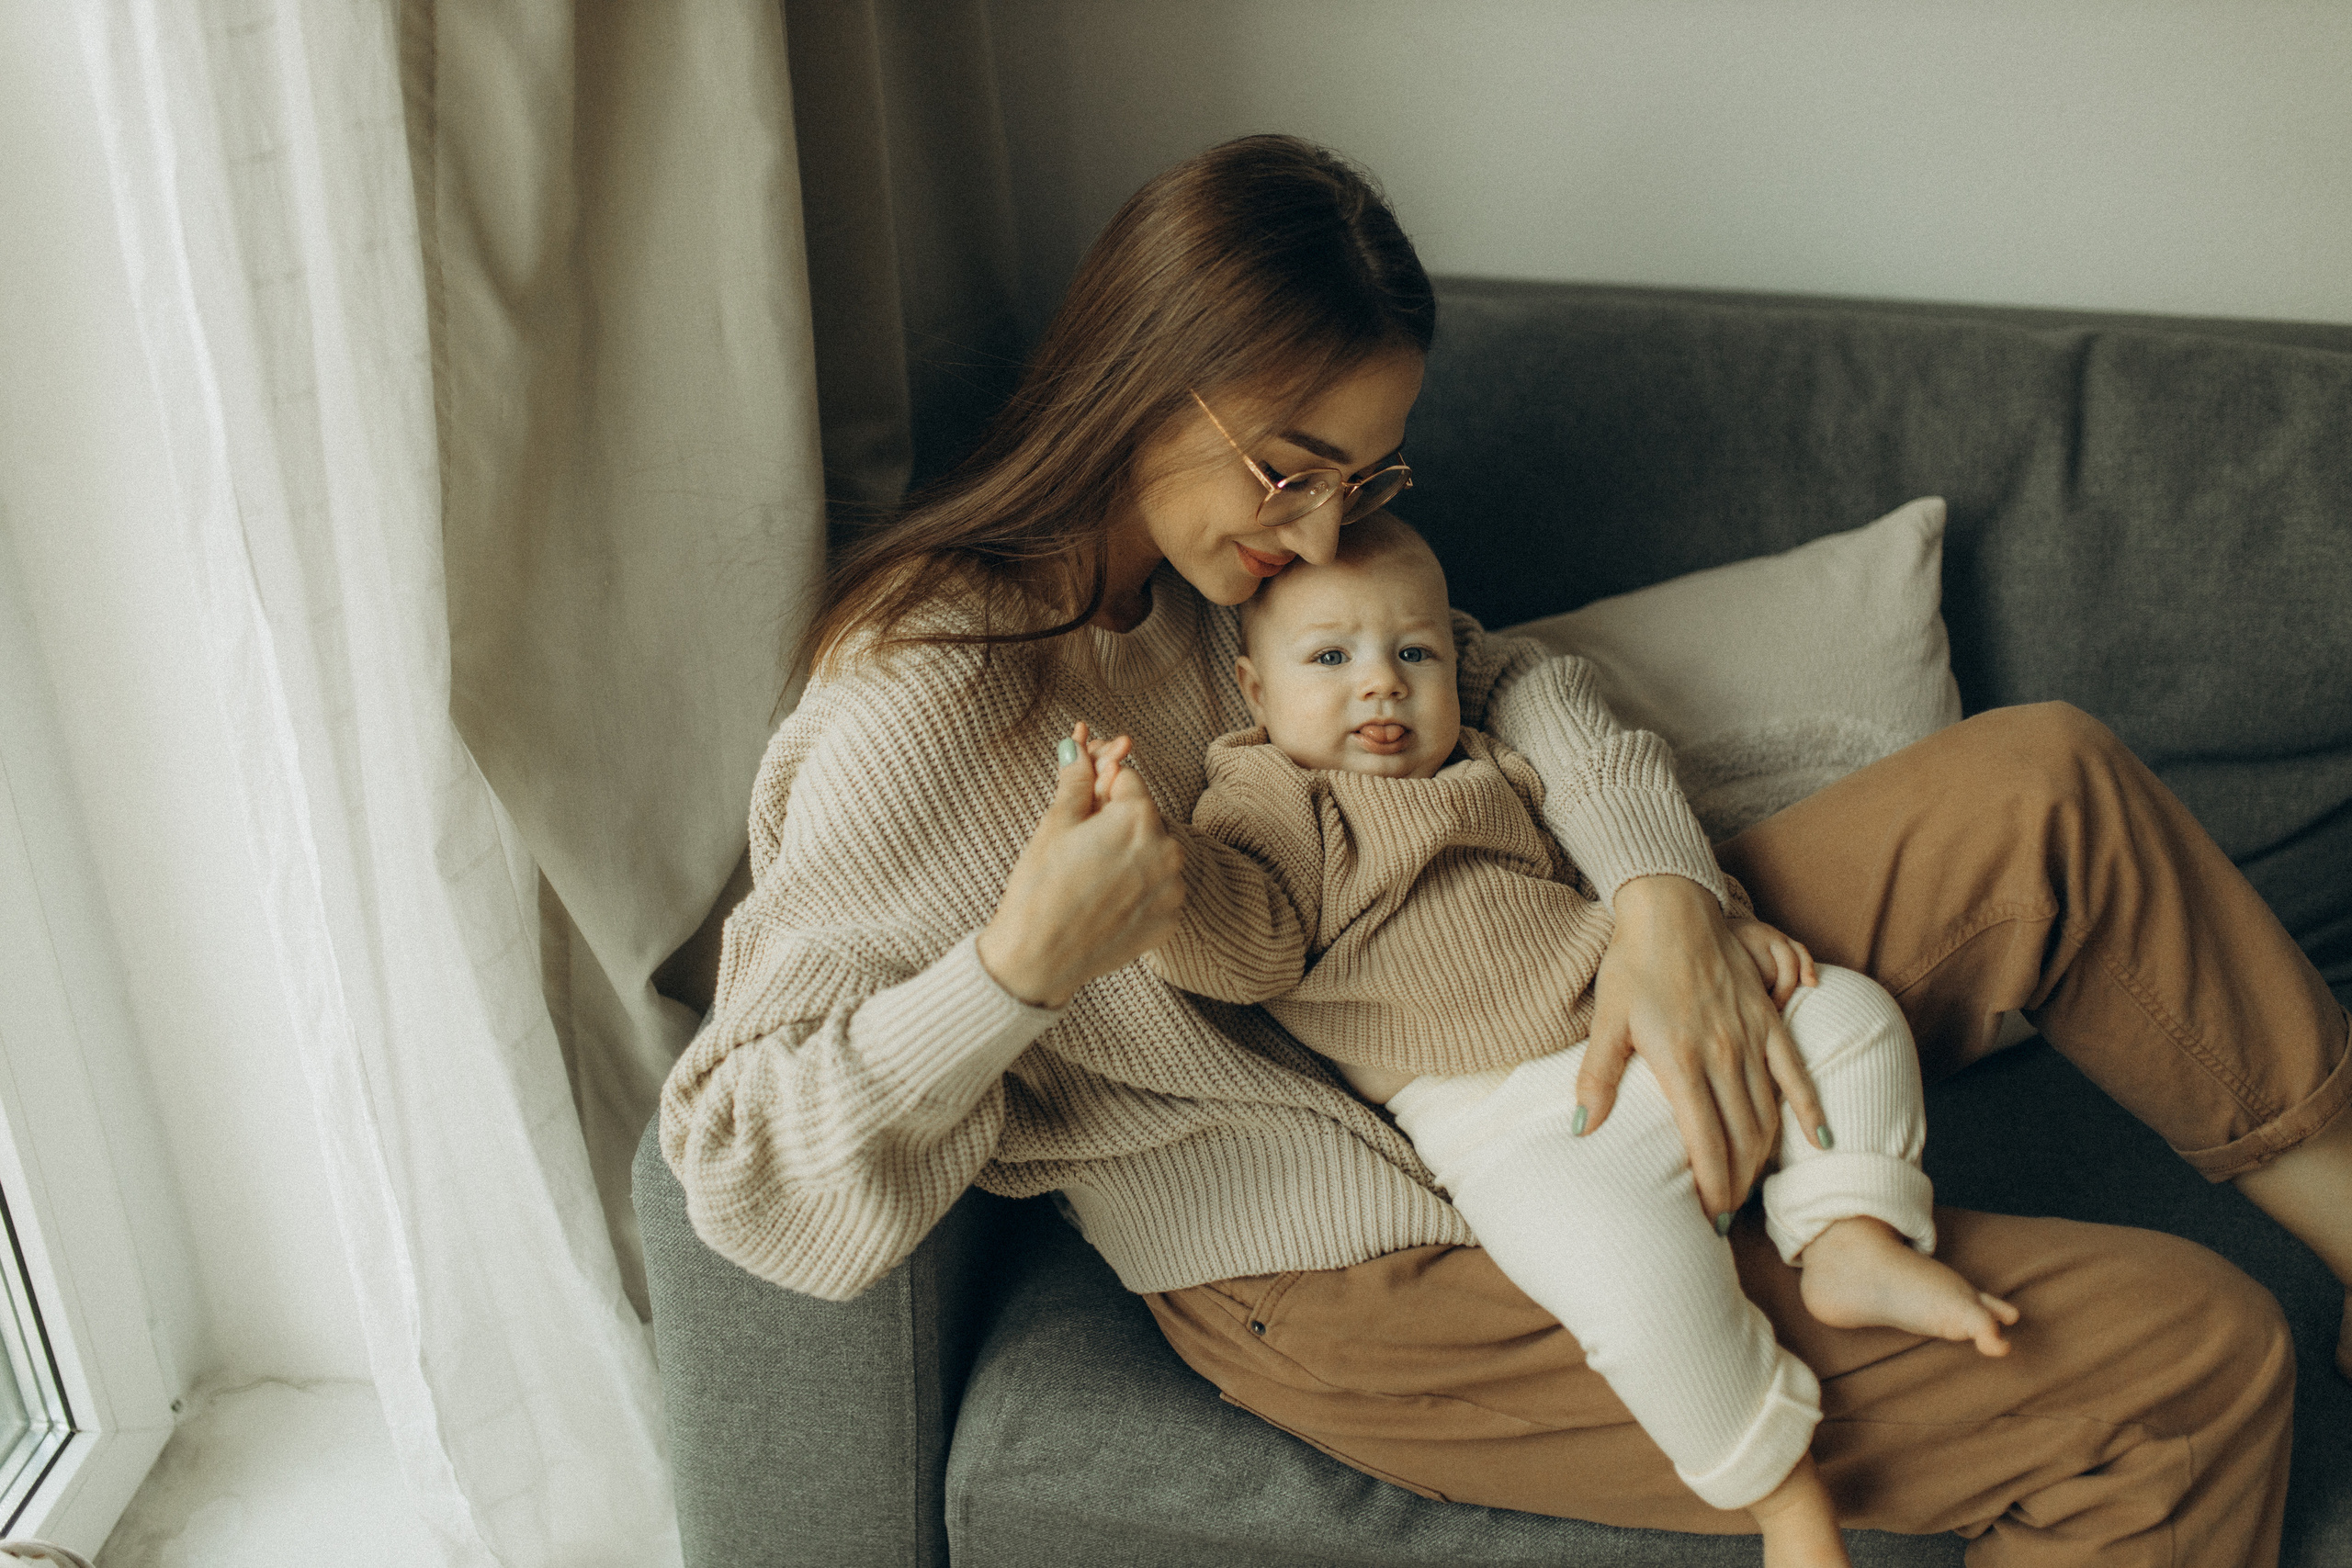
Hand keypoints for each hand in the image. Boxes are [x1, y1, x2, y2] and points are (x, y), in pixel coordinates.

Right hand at [977, 724, 1184, 1007]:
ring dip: (1131, 854)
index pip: (1128, 779)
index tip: (1083, 801)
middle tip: (1081, 845)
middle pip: (1145, 817)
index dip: (1101, 786)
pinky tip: (1106, 899)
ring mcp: (1173, 889)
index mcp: (1139, 818)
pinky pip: (1159, 889)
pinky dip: (1139, 888)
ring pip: (1154, 853)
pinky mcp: (1171, 920)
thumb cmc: (1040, 888)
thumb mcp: (1055, 824)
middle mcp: (1168, 850)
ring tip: (1092, 875)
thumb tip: (1077, 746)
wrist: (1037, 959)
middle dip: (1117, 820)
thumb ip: (1076, 780)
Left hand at [1576, 877, 1828, 1220]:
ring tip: (1751, 1192)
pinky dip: (1810, 1108)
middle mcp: (1722, 1053)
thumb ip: (1596, 1077)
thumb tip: (1582, 1129)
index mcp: (1680, 1060)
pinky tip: (1820, 1140)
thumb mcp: (1606, 1020)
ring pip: (1768, 1113)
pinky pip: (1796, 1071)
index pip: (1705, 1141)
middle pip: (1742, 1137)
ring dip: (1764, 1159)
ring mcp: (1750, 1036)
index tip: (1709, 1221)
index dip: (1712, 1187)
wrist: (1670, 908)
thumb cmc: (1632, 966)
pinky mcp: (1768, 1019)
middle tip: (1726, 1218)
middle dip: (1737, 1185)